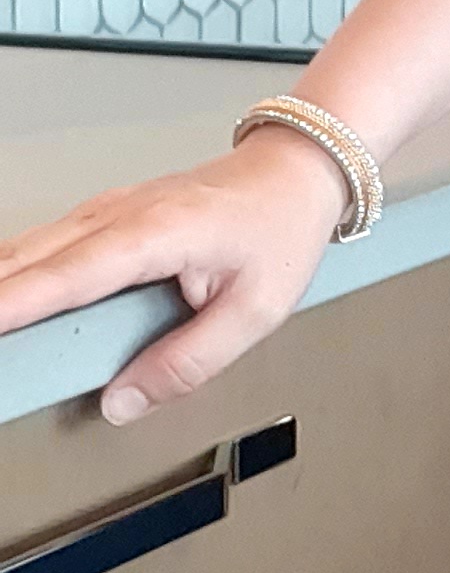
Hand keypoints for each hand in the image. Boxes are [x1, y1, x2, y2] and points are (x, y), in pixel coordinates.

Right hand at [0, 130, 349, 423]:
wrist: (295, 170)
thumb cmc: (281, 226)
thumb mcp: (258, 309)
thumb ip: (189, 363)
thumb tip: (123, 402)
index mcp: (158, 233)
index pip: (67, 276)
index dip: (15, 305)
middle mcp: (120, 214)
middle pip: (29, 261)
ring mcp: (106, 211)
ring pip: (26, 250)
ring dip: (0, 286)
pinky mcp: (102, 217)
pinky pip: (41, 246)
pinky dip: (12, 273)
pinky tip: (3, 297)